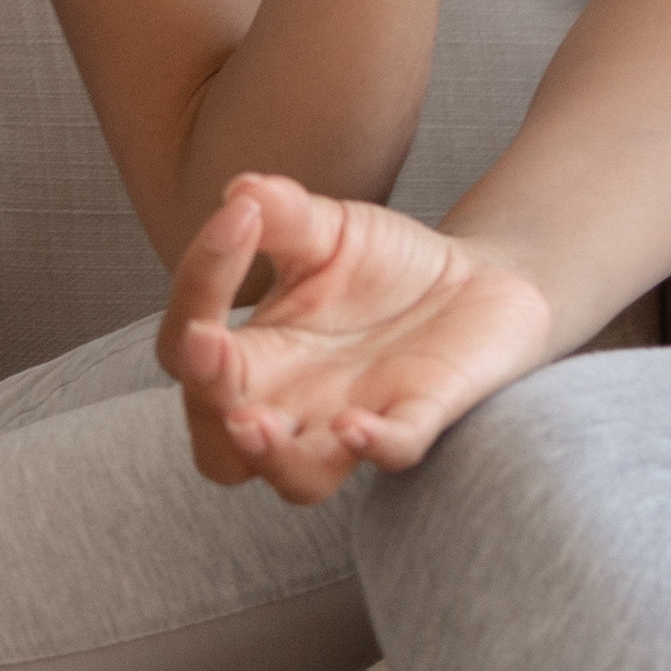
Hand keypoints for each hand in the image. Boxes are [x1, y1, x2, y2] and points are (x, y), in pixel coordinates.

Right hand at [161, 171, 559, 502]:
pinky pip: (395, 452)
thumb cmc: (383, 264)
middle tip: (210, 347)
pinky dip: (375, 445)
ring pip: (298, 479)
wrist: (478, 278)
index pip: (192, 344)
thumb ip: (285, 214)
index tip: (238, 217)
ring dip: (272, 457)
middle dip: (207, 403)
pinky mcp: (420, 417)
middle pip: (218, 446)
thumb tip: (240, 190)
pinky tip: (357, 426)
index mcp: (256, 354)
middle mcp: (293, 402)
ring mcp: (355, 419)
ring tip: (253, 423)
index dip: (200, 285)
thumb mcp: (328, 228)